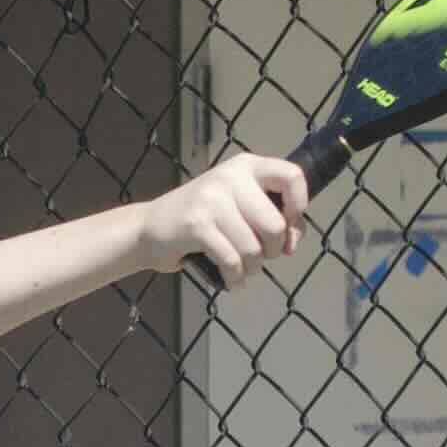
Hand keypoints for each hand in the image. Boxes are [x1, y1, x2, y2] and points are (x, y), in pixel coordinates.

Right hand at [146, 151, 308, 285]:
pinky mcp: (196, 224)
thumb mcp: (237, 205)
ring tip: (242, 271)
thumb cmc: (200, 219)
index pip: (292, 177)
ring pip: (254, 248)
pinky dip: (235, 278)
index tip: (288, 227)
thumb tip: (291, 241)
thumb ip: (269, 215)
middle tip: (259, 256)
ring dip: (252, 269)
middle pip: (275, 224)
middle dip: (272, 250)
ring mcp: (211, 199)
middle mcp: (230, 177)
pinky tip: (231, 280)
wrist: (147, 229)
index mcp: (246, 166)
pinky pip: (232, 260)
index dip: (299, 207)